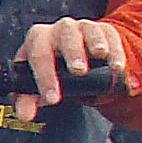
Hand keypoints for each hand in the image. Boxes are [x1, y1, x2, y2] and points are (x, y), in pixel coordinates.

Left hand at [13, 17, 130, 120]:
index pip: (38, 56)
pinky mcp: (103, 30)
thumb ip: (28, 99)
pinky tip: (117, 66)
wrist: (71, 53)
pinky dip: (115, 51)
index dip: (45, 78)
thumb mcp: (37, 81)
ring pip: (89, 31)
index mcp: (38, 39)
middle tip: (78, 71)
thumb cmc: (51, 67)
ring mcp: (83, 27)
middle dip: (72, 53)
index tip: (52, 99)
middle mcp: (60, 29)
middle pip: (65, 37)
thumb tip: (24, 115)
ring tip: (101, 55)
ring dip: (96, 43)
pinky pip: (110, 36)